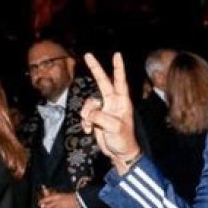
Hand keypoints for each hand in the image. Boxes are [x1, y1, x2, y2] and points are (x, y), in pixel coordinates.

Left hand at [38, 191, 80, 207]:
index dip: (42, 201)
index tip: (40, 202)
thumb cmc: (72, 196)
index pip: (46, 199)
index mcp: (57, 196)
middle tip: (41, 207)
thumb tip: (47, 193)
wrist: (79, 201)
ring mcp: (59, 207)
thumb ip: (54, 195)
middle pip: (47, 206)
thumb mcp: (62, 194)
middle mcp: (57, 202)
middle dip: (43, 207)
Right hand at [81, 52, 139, 169]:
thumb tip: (88, 113)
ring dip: (86, 113)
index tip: (117, 54)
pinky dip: (84, 122)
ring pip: (89, 102)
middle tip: (88, 54)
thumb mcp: (114, 127)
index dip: (118, 68)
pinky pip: (85, 114)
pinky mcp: (96, 117)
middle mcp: (113, 102)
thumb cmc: (123, 139)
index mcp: (122, 102)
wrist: (119, 153)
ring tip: (91, 125)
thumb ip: (100, 116)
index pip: (120, 81)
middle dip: (96, 69)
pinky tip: (89, 131)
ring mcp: (104, 109)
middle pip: (102, 82)